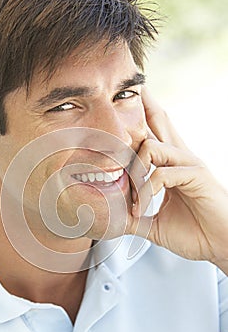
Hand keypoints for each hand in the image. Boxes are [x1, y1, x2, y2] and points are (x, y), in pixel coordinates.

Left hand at [129, 87, 227, 273]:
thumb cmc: (194, 233)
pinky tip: (140, 207)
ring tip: (129, 195)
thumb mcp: (155, 224)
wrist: (220, 246)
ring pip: (152, 147)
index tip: (126, 101)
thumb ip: (135, 217)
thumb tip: (113, 218)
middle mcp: (180, 159)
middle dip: (144, 102)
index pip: (154, 133)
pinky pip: (162, 174)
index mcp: (171, 165)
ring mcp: (189, 165)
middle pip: (160, 120)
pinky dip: (146, 190)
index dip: (142, 115)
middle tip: (129, 86)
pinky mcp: (197, 176)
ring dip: (133, 169)